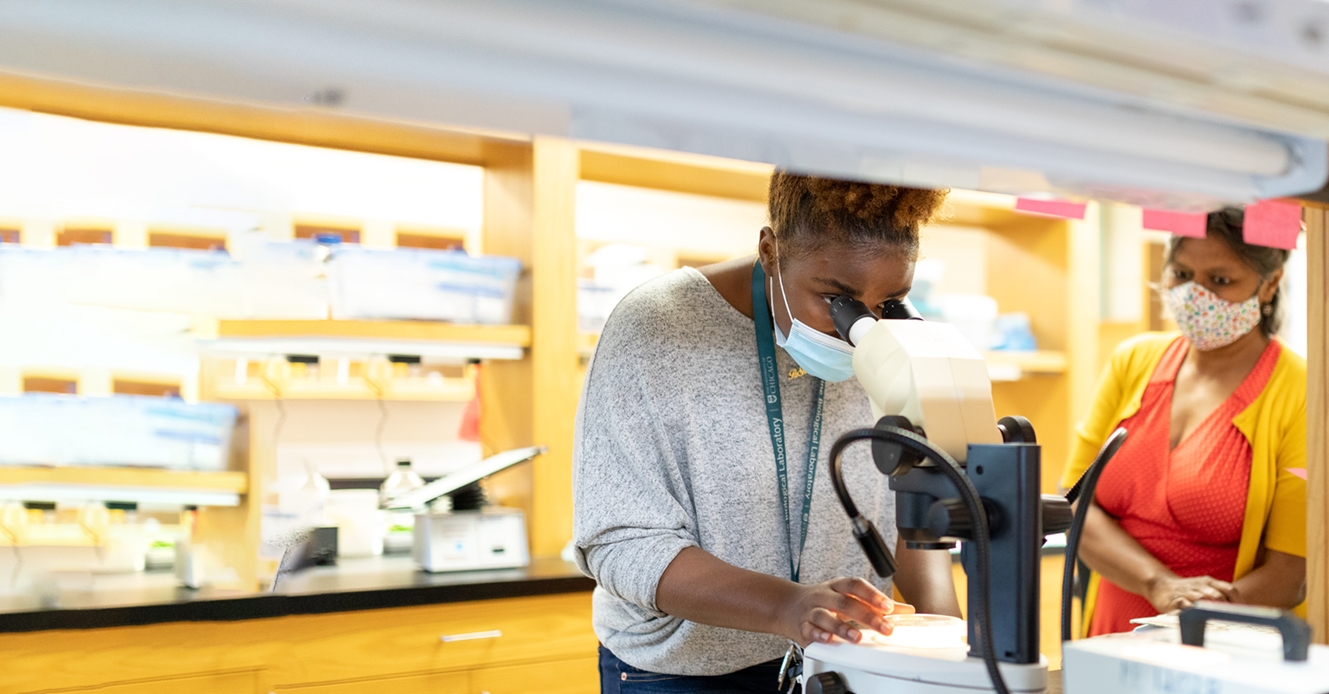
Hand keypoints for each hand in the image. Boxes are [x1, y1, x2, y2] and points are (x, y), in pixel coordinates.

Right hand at [777, 577, 913, 646]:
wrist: (789, 605)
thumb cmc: (825, 601)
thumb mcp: (849, 596)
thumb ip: (876, 604)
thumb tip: (906, 610)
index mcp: (838, 586)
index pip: (855, 585)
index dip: (872, 595)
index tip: (888, 606)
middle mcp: (824, 596)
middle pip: (844, 602)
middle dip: (866, 615)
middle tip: (884, 628)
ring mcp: (812, 610)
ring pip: (825, 616)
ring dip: (841, 627)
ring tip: (856, 637)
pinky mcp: (803, 626)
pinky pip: (810, 630)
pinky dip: (819, 635)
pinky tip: (829, 639)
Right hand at [1145, 575, 1238, 613]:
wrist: (1160, 585)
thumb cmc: (1188, 590)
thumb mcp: (1205, 588)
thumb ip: (1221, 595)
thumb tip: (1243, 610)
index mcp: (1209, 582)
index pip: (1229, 590)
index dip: (1239, 602)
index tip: (1246, 616)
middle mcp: (1199, 585)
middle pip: (1217, 596)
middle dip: (1227, 609)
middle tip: (1235, 622)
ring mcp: (1187, 592)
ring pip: (1201, 599)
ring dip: (1211, 611)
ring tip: (1221, 624)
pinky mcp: (1174, 601)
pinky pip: (1184, 606)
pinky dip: (1192, 613)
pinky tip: (1199, 620)